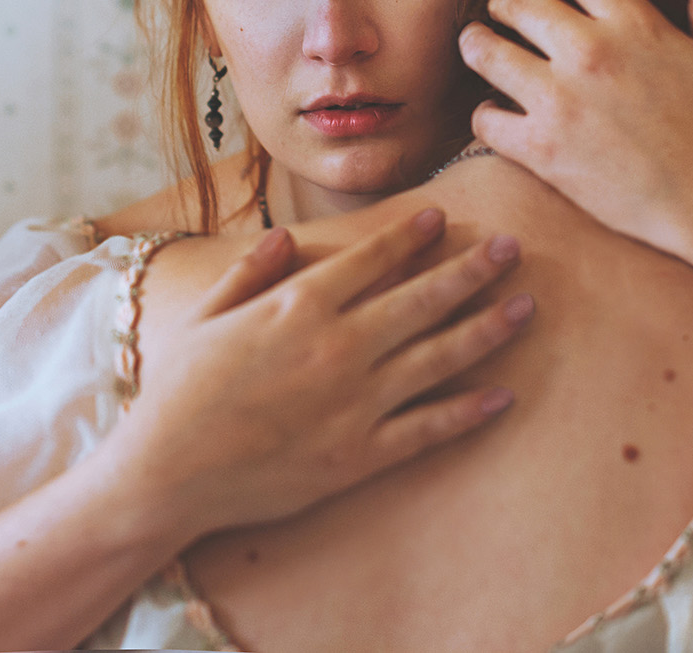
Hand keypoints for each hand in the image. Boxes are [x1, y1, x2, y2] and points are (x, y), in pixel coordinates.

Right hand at [109, 208, 530, 542]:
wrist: (166, 474)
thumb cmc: (178, 391)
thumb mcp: (203, 315)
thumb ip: (248, 272)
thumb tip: (284, 238)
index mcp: (299, 305)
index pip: (372, 258)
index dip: (410, 235)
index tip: (441, 218)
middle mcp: (338, 345)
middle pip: (422, 298)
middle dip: (472, 269)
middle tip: (512, 247)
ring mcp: (354, 402)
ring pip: (439, 356)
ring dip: (487, 328)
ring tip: (526, 306)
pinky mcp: (358, 454)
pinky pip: (427, 428)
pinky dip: (468, 412)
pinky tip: (503, 395)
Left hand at [458, 0, 692, 262]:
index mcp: (634, 25)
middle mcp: (590, 53)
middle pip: (516, 3)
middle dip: (502, 2)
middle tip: (499, 10)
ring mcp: (560, 101)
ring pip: (485, 52)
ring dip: (476, 45)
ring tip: (477, 45)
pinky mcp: (541, 149)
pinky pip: (485, 118)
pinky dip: (484, 114)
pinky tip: (494, 114)